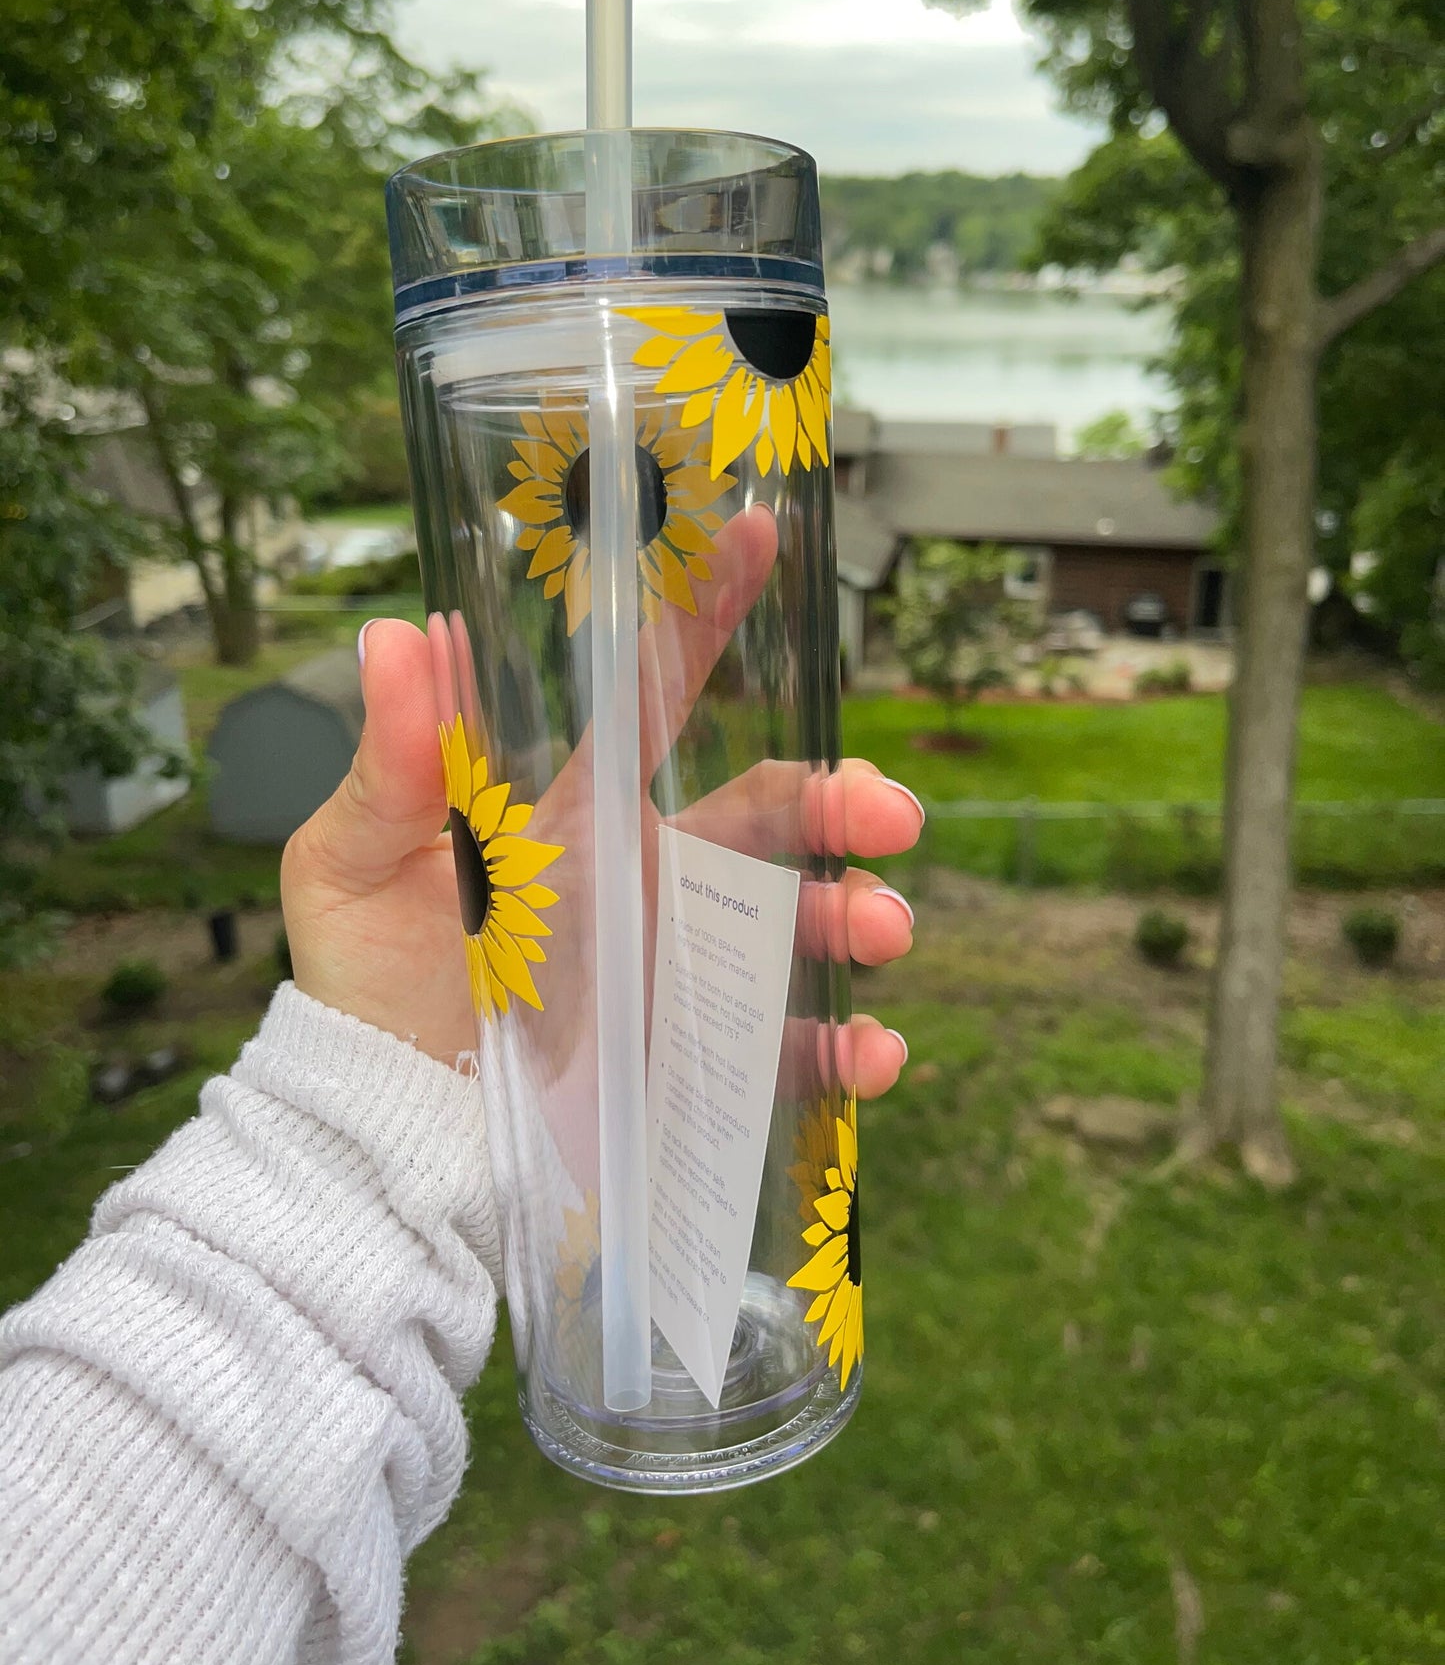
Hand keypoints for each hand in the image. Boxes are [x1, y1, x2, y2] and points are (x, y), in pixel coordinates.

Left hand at [283, 519, 922, 1090]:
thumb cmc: (365, 979)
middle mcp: (643, 874)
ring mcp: (674, 963)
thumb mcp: (355, 863)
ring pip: (793, 918)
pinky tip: (872, 1051)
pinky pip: (784, 1046)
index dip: (704, 616)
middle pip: (765, 813)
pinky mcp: (687, 1055)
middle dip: (837, 799)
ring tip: (884, 927)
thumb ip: (390, 762)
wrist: (379, 1127)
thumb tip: (394, 632)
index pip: (651, 696)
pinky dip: (842, 1045)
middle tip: (891, 812)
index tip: (757, 537)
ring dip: (856, 911)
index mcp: (576, 809)